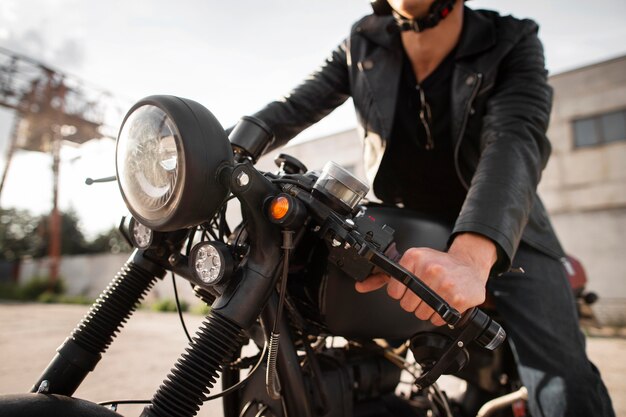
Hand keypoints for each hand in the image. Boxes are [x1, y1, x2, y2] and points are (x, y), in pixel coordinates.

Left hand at [355, 233, 496, 325]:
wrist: (468, 264)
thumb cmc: (437, 264)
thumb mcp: (410, 263)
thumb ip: (383, 277)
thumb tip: (360, 286)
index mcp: (414, 258)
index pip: (393, 292)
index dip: (400, 293)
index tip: (409, 288)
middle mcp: (430, 269)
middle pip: (407, 305)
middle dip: (415, 302)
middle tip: (426, 291)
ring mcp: (445, 284)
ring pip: (422, 314)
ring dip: (428, 309)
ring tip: (437, 295)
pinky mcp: (458, 298)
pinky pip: (438, 319)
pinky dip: (441, 315)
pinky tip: (446, 300)